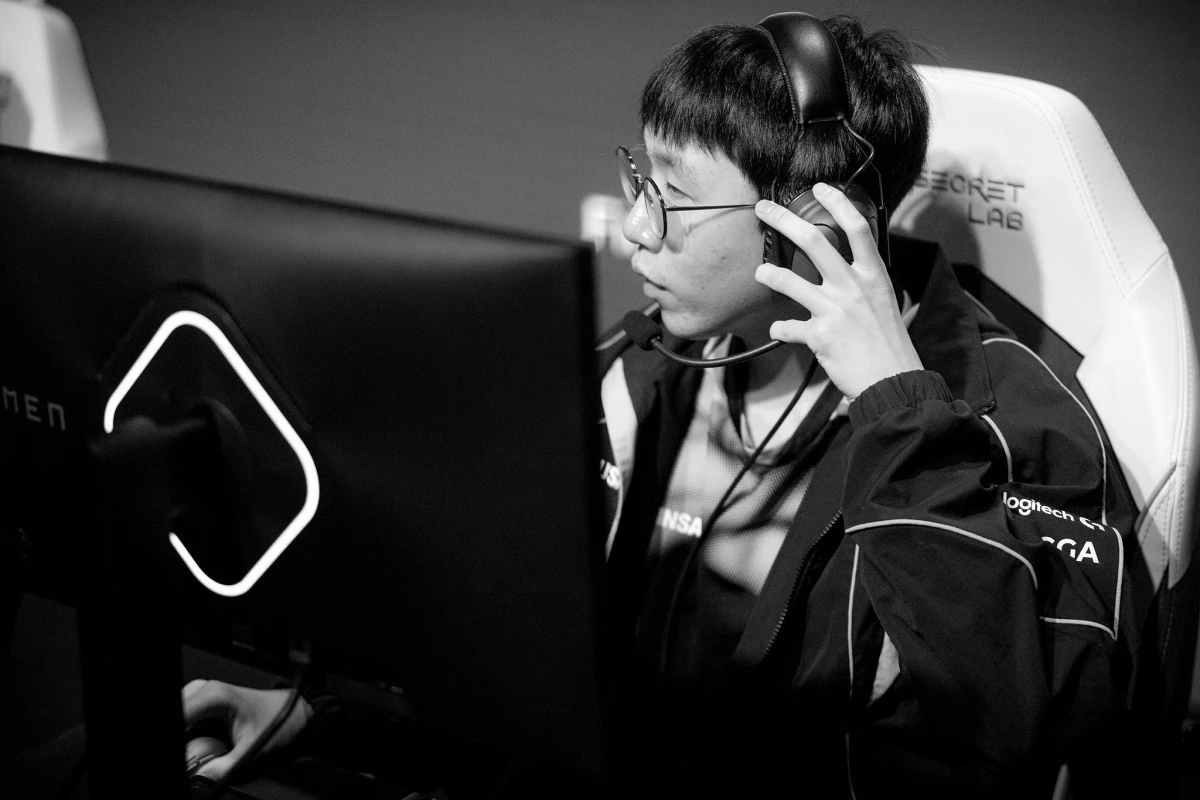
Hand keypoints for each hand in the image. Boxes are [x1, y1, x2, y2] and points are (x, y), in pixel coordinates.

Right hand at [182, 679, 311, 780]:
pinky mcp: (201, 707)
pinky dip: (187, 739)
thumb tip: (200, 779)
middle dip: (181, 742)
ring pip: (179, 723)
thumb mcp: (252, 749)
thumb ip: (223, 768)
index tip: (183, 757)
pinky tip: (201, 747)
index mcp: (213, 696)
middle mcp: (203, 692)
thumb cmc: (278, 720)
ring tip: (203, 751)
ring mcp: (201, 697)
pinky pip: (185, 725)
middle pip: (175, 720)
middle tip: (194, 758)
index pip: (177, 716)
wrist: (294, 712)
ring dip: (184, 741)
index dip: (175, 741)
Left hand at [753, 184, 922, 399]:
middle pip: (814, 241)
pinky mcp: (819, 335)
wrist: (893, 381)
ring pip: (789, 281)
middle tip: (763, 209)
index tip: (820, 188)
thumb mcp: (884, 301)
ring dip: (769, 274)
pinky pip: (787, 327)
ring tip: (761, 272)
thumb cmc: (889, 343)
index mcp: (873, 275)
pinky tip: (780, 330)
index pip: (856, 228)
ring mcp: (835, 310)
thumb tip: (843, 266)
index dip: (837, 203)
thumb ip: (861, 281)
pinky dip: (780, 328)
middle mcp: (853, 287)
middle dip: (783, 220)